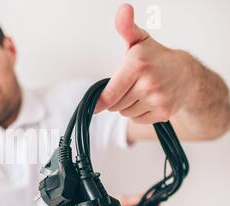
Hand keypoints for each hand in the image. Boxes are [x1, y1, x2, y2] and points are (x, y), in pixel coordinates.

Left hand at [95, 3, 197, 123]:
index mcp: (137, 65)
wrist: (188, 74)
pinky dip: (139, 113)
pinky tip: (148, 101)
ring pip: (125, 113)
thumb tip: (123, 9)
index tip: (93, 106)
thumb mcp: (139, 41)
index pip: (109, 95)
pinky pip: (138, 119)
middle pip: (115, 105)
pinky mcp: (163, 113)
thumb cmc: (157, 58)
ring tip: (139, 92)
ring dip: (127, 106)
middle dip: (117, 98)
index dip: (99, 103)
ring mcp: (157, 100)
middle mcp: (148, 84)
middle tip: (128, 86)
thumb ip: (126, 27)